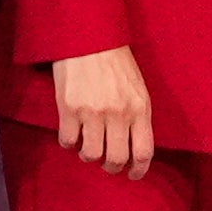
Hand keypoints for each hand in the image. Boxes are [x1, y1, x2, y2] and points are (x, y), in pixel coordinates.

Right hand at [51, 45, 154, 178]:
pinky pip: (68, 142)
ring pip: (90, 155)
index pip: (144, 152)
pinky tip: (72, 131)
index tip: (133, 174)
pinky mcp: (70, 109)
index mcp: (140, 107)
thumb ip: (137, 115)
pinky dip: (69, 142)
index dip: (138, 170)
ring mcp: (93, 112)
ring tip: (87, 143)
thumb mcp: (137, 86)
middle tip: (107, 161)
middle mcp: (118, 113)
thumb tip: (133, 146)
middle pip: (115, 160)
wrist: (89, 36)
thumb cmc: (115, 60)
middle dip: (111, 166)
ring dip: (88, 155)